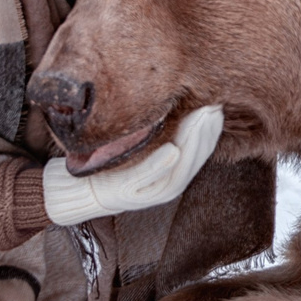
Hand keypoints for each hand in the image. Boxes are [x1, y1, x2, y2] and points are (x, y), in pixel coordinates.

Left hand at [42, 105, 224, 224]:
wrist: (85, 190)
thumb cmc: (115, 166)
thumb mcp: (145, 148)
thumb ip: (164, 135)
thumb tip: (180, 104)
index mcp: (174, 173)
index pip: (200, 151)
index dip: (210, 131)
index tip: (215, 108)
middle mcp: (168, 186)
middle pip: (195, 158)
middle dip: (205, 133)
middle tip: (212, 110)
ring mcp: (151, 193)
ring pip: (180, 169)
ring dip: (192, 144)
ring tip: (200, 121)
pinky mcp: (131, 196)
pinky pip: (150, 179)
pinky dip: (162, 165)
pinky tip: (173, 150)